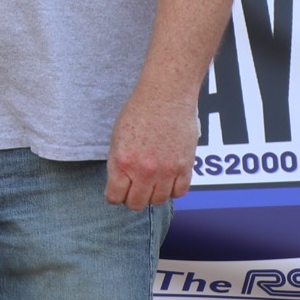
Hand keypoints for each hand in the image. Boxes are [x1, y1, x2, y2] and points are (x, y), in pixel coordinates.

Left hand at [104, 95, 197, 209]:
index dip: (115, 196)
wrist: (166, 95)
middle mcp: (144, 170)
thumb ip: (119, 164)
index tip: (118, 192)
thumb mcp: (117, 138)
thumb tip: (121, 184)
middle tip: (134, 189)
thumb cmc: (140, 111)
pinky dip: (174, 189)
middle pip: (137, 204)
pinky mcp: (185, 166)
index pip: (115, 197)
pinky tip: (168, 179)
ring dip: (154, 194)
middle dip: (133, 198)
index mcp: (122, 162)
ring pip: (159, 201)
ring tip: (152, 182)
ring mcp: (166, 170)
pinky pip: (180, 192)